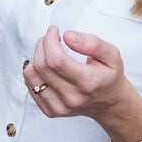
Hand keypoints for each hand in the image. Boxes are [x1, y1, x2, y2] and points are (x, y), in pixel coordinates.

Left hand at [22, 25, 136, 122]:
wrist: (110, 104)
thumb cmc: (109, 78)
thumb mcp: (112, 55)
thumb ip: (92, 43)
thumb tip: (68, 37)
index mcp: (88, 83)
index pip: (56, 60)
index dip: (50, 41)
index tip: (54, 31)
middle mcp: (72, 97)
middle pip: (42, 65)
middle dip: (42, 45)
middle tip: (52, 39)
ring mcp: (59, 106)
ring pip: (31, 75)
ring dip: (36, 57)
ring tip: (49, 53)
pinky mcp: (50, 110)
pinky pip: (29, 85)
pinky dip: (34, 71)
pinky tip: (47, 68)